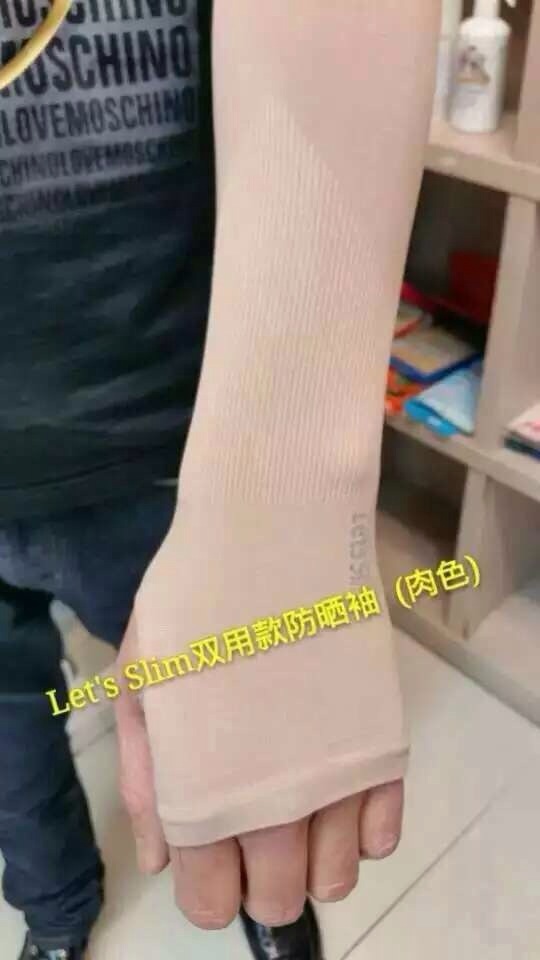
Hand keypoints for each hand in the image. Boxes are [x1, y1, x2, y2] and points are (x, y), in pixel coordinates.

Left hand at [115, 618, 403, 928]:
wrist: (274, 534)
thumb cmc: (194, 604)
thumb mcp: (141, 686)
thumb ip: (146, 780)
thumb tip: (161, 862)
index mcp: (202, 793)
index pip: (211, 902)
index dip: (208, 891)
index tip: (208, 857)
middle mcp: (275, 803)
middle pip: (278, 901)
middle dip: (259, 882)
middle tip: (251, 828)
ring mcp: (337, 776)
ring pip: (336, 879)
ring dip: (314, 863)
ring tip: (298, 810)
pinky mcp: (383, 746)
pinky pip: (386, 834)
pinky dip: (363, 832)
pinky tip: (339, 789)